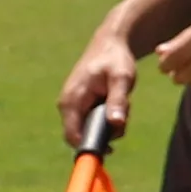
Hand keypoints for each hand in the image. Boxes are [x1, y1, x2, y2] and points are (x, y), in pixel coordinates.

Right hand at [60, 26, 137, 149]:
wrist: (110, 44)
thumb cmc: (115, 59)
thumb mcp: (121, 78)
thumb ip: (118, 100)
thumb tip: (115, 124)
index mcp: (72, 100)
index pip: (72, 137)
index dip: (90, 146)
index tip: (111, 147)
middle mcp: (66, 105)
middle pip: (83, 136)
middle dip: (106, 133)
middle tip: (123, 116)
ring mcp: (72, 106)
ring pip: (90, 130)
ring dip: (109, 125)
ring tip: (122, 104)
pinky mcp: (79, 106)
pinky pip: (92, 122)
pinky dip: (107, 118)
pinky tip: (115, 104)